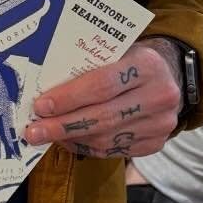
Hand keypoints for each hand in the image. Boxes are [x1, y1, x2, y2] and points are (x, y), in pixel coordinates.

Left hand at [22, 40, 182, 160]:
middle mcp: (160, 96)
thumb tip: (43, 85)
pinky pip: (114, 151)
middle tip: (34, 132)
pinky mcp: (156, 143)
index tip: (40, 106)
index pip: (102, 85)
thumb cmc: (130, 60)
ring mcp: (161, 124)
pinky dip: (86, 147)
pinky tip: (67, 141)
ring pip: (107, 138)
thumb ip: (88, 65)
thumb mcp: (115, 51)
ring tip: (46, 136)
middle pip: (103, 117)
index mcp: (148, 65)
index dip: (69, 98)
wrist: (169, 77)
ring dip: (71, 139)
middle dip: (63, 126)